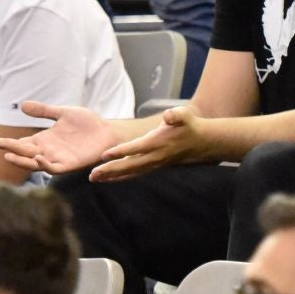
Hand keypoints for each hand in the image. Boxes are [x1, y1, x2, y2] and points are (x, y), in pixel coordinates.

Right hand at [0, 101, 117, 173]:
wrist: (107, 131)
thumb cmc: (87, 123)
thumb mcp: (63, 113)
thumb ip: (44, 111)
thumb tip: (22, 105)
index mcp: (45, 139)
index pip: (23, 143)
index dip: (9, 143)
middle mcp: (49, 151)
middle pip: (25, 153)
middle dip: (12, 150)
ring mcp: (58, 159)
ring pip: (36, 164)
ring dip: (24, 161)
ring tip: (11, 156)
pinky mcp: (70, 165)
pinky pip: (54, 168)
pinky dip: (45, 164)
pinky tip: (38, 157)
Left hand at [88, 105, 213, 181]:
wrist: (201, 142)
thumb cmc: (189, 125)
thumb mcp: (184, 115)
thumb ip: (176, 114)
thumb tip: (169, 115)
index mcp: (159, 142)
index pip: (136, 148)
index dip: (120, 151)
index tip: (104, 155)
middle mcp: (155, 156)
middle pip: (130, 165)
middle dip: (110, 170)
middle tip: (93, 175)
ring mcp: (154, 163)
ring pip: (131, 172)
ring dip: (112, 176)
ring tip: (95, 179)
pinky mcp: (153, 166)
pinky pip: (135, 174)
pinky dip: (121, 177)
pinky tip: (109, 179)